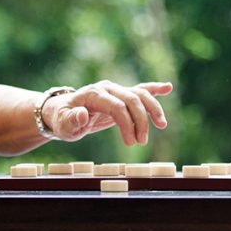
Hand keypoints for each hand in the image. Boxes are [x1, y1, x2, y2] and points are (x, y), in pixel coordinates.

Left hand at [43, 80, 172, 145]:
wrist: (61, 112)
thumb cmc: (62, 119)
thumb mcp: (62, 125)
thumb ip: (71, 120)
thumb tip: (82, 114)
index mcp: (94, 94)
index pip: (117, 106)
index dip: (127, 124)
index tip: (131, 143)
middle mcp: (107, 88)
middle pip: (132, 100)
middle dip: (141, 121)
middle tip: (142, 142)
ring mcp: (115, 90)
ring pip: (140, 94)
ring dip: (153, 109)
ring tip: (162, 126)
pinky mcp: (121, 95)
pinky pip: (140, 90)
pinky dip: (154, 89)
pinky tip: (168, 88)